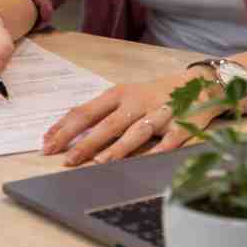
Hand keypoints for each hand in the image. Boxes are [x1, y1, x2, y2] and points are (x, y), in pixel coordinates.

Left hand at [41, 68, 218, 165]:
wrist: (200, 84)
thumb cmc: (154, 94)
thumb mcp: (126, 96)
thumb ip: (102, 112)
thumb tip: (69, 132)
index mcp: (119, 94)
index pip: (86, 111)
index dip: (65, 128)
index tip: (47, 143)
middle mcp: (137, 102)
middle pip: (107, 124)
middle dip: (85, 142)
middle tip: (66, 159)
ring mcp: (160, 112)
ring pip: (135, 131)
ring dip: (117, 148)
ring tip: (99, 162)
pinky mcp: (181, 125)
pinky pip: (168, 141)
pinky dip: (158, 151)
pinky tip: (146, 163)